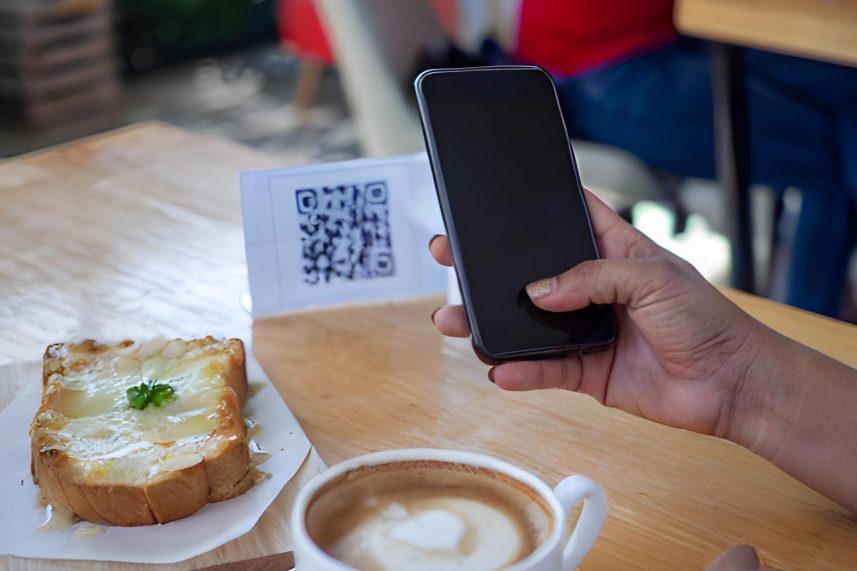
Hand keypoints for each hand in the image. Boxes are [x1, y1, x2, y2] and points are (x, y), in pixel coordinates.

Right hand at [429, 189, 766, 438]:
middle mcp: (592, 288)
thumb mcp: (653, 278)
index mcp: (613, 250)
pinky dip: (520, 372)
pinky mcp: (586, 371)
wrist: (729, 385)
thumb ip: (592, 278)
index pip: (565, 218)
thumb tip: (539, 292)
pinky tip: (500, 370)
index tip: (490, 203)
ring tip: (454, 321)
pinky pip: (544, 370)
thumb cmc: (706, 319)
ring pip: (527, 324)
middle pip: (530, 273)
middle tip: (450, 257)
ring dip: (491, 324)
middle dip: (489, 268)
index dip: (531, 210)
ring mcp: (586, 329)